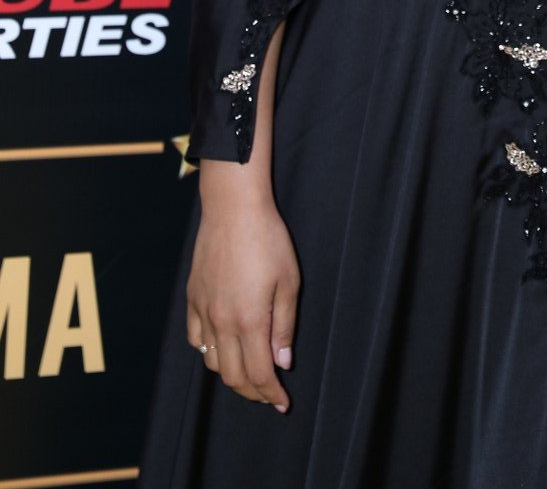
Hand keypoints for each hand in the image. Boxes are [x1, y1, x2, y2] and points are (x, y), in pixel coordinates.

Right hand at [186, 196, 300, 412]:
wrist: (233, 209)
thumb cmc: (268, 240)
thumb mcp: (288, 281)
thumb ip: (283, 326)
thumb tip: (281, 363)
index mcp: (248, 320)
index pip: (258, 373)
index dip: (271, 393)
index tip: (283, 403)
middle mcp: (221, 322)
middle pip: (232, 376)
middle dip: (253, 392)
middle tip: (269, 394)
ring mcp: (203, 310)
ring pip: (212, 362)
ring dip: (231, 376)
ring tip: (249, 374)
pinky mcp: (192, 298)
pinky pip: (196, 339)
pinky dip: (209, 353)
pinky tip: (222, 349)